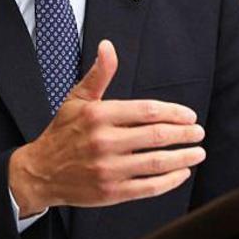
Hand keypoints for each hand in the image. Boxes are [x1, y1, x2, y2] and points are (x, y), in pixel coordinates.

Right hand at [8, 40, 205, 216]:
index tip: (189, 116)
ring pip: (156, 162)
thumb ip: (99, 74)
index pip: (147, 111)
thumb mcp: (77, 99)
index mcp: (98, 115)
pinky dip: (169, 181)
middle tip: (198, 133)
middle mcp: (104, 141)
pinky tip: (181, 173)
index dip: (174, 113)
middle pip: (156, 136)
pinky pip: (148, 186)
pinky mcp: (111, 192)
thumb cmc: (63, 132)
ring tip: (197, 153)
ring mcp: (108, 168)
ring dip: (183, 157)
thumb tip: (108, 46)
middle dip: (184, 134)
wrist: (40, 171)